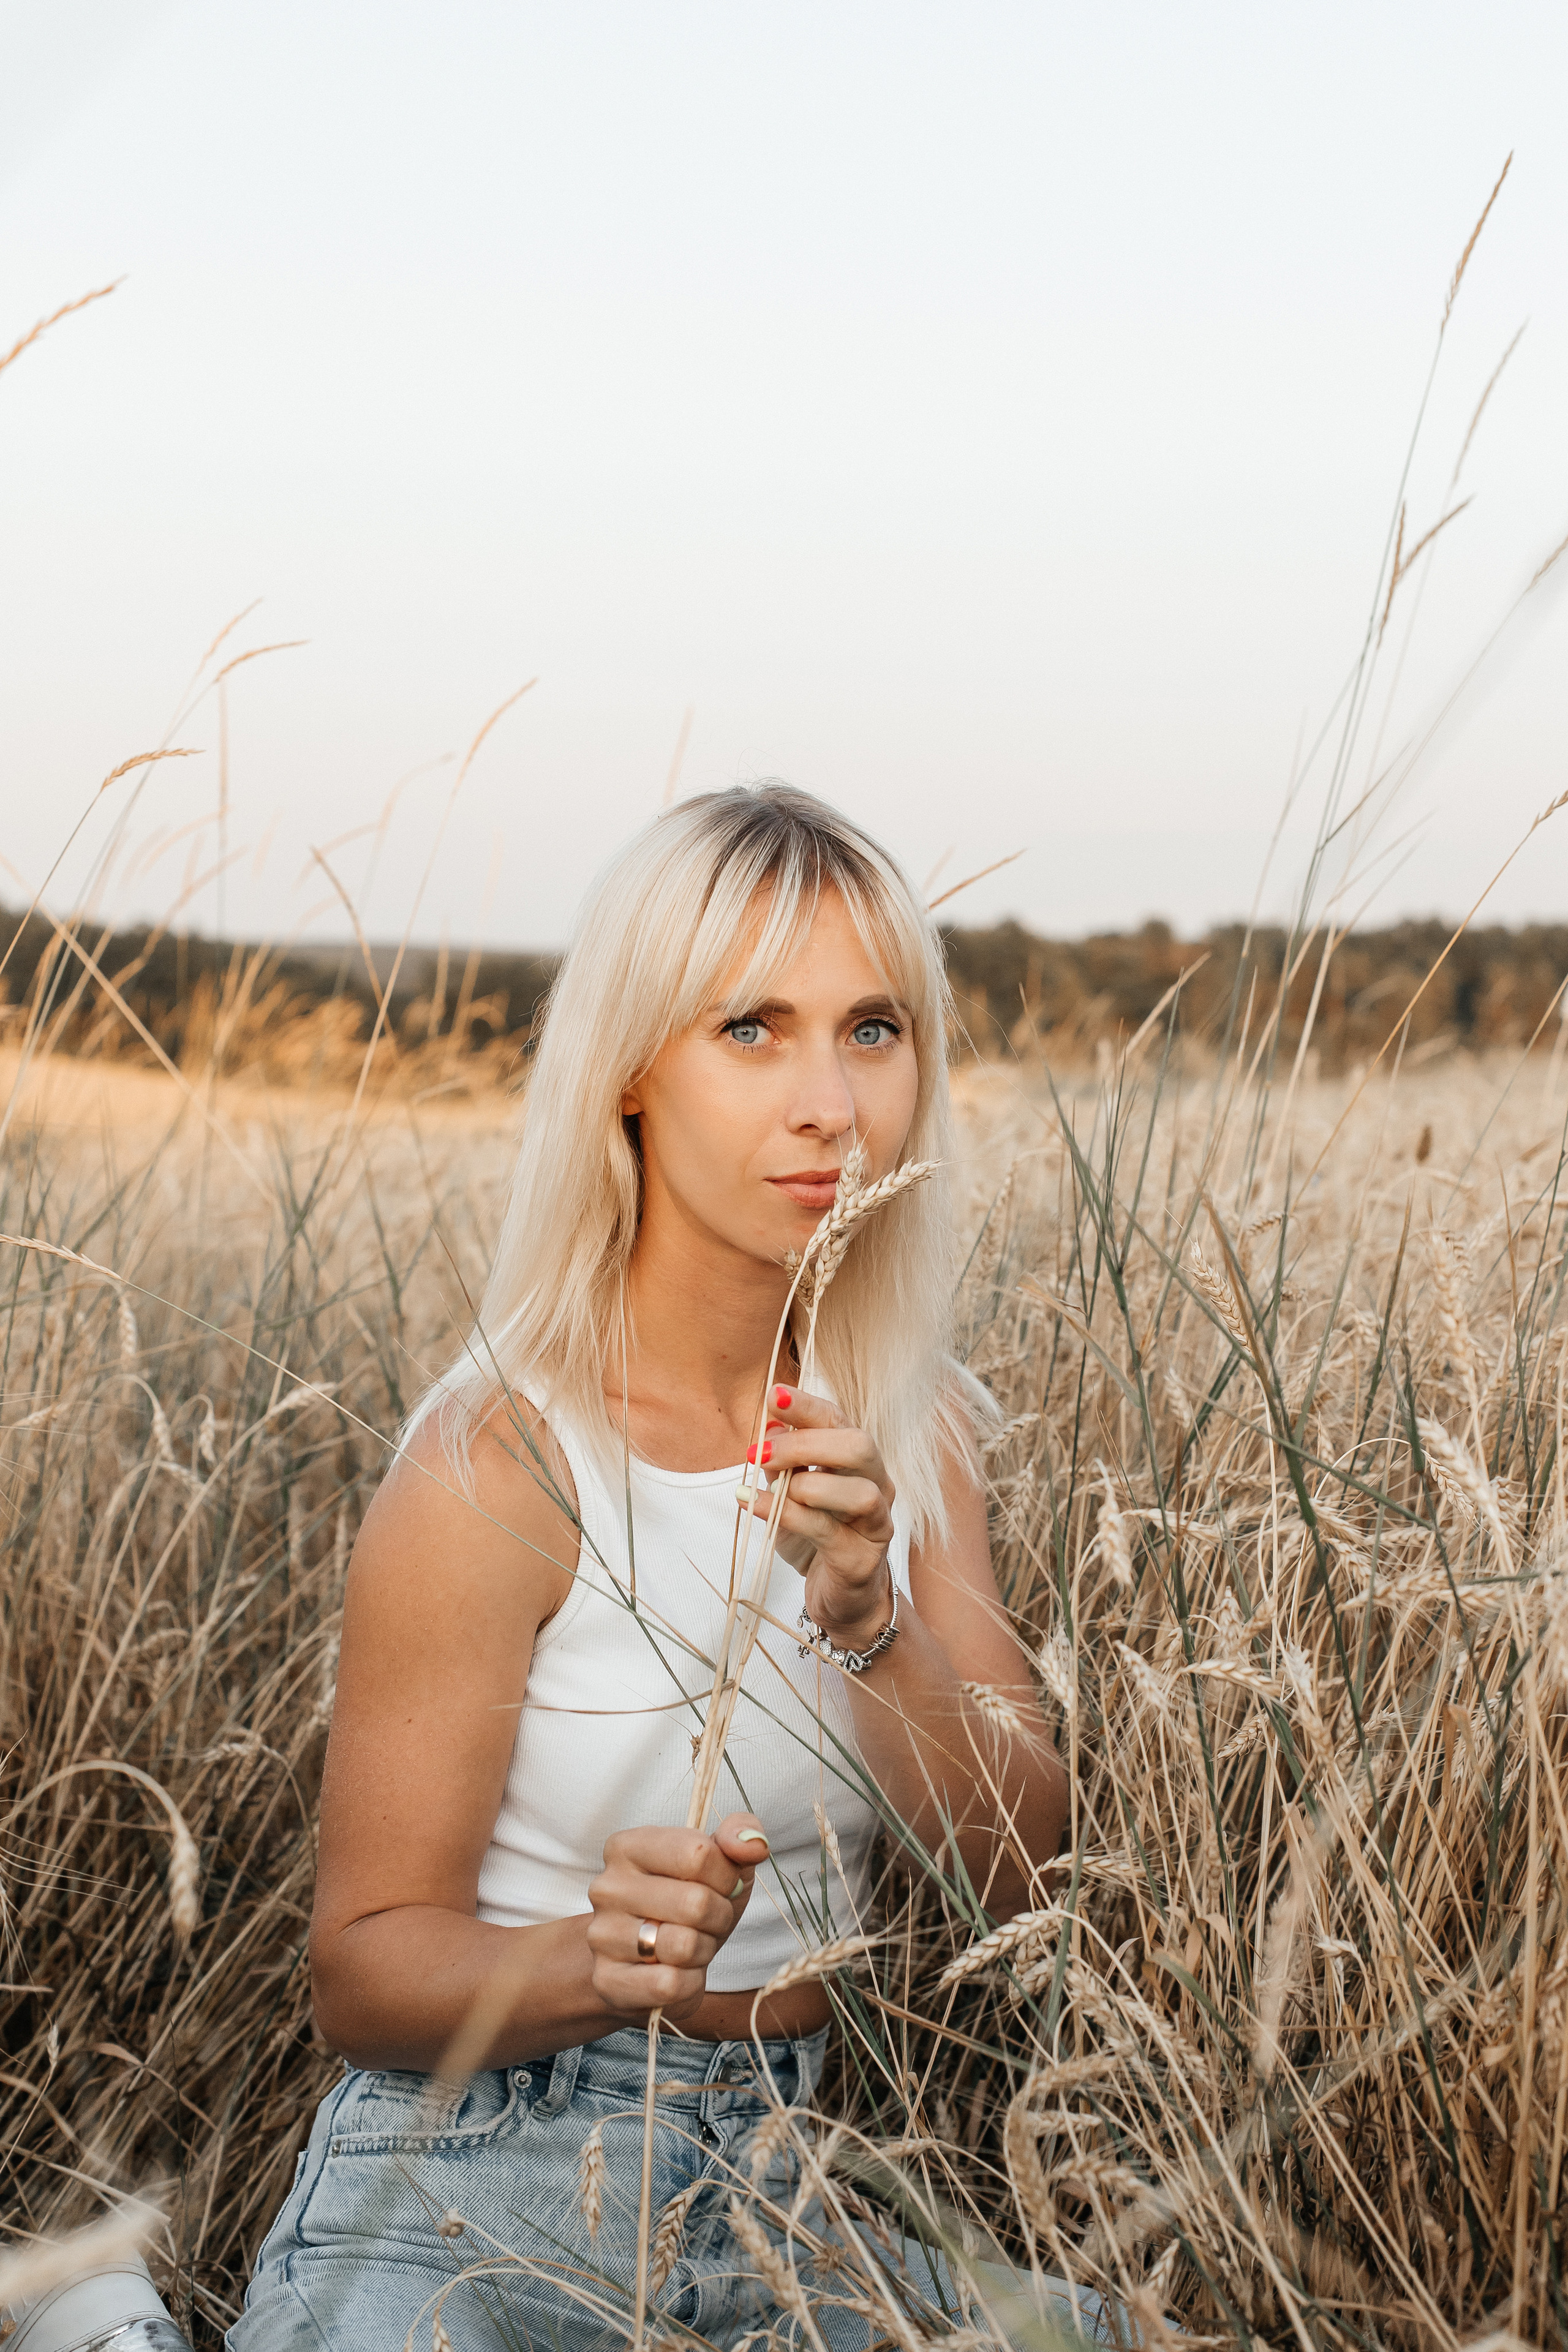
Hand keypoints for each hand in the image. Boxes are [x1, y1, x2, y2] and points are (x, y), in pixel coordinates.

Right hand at [586, 1812, 765, 2022]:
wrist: (647, 1964)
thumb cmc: (687, 1904)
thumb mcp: (719, 1863)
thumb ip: (739, 1835)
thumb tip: (753, 1845)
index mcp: (628, 1846)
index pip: (698, 1853)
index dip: (725, 1877)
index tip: (717, 1885)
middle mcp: (606, 1887)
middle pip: (695, 1903)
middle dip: (717, 1917)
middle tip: (706, 1922)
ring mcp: (602, 1935)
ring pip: (684, 1946)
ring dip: (702, 1951)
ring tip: (689, 1946)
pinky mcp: (608, 1980)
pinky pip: (670, 1984)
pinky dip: (688, 1983)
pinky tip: (676, 1973)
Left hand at [738, 1385, 895, 1647]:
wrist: (842, 1600)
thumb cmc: (818, 1539)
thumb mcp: (793, 1493)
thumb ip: (784, 1461)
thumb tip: (768, 1423)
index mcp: (860, 1462)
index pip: (841, 1420)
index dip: (808, 1405)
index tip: (773, 1394)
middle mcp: (878, 1487)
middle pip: (860, 1446)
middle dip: (806, 1442)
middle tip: (760, 1451)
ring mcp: (876, 1524)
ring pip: (859, 1492)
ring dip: (806, 1483)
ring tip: (769, 1485)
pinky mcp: (862, 1560)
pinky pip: (829, 1532)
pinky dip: (788, 1515)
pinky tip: (756, 1506)